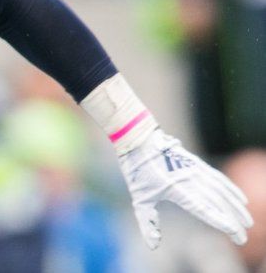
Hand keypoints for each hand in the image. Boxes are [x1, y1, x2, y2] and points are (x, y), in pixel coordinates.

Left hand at [119, 128, 252, 248]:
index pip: (203, 208)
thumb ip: (147, 222)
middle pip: (216, 202)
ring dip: (236, 206)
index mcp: (175, 188)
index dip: (220, 221)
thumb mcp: (138, 198)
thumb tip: (154, 245)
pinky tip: (241, 199)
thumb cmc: (136, 170)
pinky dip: (231, 189)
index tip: (234, 232)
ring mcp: (194, 169)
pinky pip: (218, 177)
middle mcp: (189, 178)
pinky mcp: (196, 163)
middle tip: (243, 236)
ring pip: (221, 190)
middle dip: (232, 220)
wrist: (138, 139)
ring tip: (248, 221)